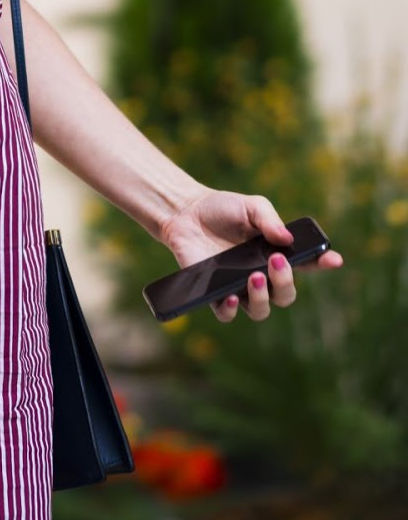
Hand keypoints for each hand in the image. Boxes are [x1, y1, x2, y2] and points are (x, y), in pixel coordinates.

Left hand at [159, 185, 344, 322]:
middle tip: (277, 261)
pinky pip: (227, 313)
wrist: (186, 212)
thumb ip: (269, 219)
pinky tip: (230, 296)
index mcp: (276, 255)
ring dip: (262, 298)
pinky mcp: (214, 293)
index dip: (323, 263)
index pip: (306, 264)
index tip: (333, 259)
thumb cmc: (223, 209)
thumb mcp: (250, 206)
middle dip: (286, 282)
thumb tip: (287, 239)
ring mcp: (239, 287)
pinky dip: (231, 310)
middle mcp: (262, 276)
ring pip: (261, 310)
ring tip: (253, 276)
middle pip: (285, 295)